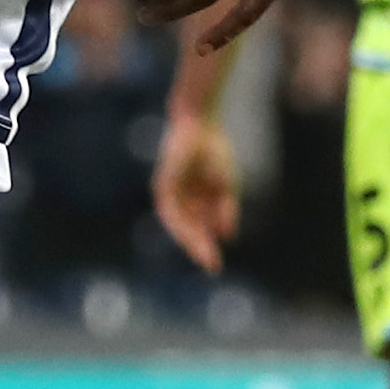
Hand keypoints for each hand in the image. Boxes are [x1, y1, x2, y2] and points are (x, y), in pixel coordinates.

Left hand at [152, 107, 240, 271]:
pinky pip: (170, 209)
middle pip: (187, 230)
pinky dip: (182, 222)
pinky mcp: (163, 184)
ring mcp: (169, 191)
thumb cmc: (213, 150)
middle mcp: (178, 198)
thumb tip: (226, 235)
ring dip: (190, 239)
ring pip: (178, 224)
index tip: (215, 264)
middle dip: (199, 247)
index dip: (205, 246)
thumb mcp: (225, 184)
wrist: (199, 122)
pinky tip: (194, 232)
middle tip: (212, 266)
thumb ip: (224, 209)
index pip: (197, 228)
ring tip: (204, 254)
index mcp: (193, 198)